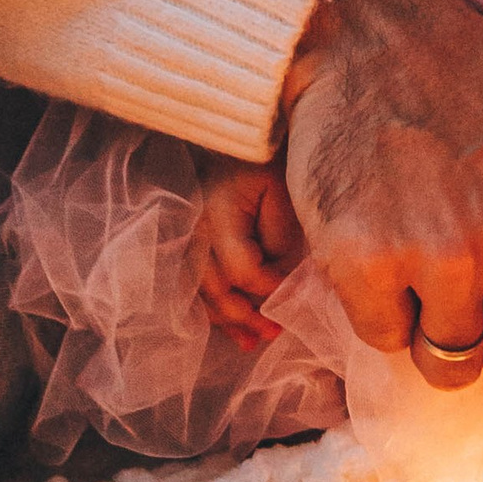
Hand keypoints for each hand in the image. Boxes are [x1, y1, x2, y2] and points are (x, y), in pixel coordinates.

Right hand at [194, 153, 304, 347]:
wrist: (250, 139)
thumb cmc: (274, 166)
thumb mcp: (285, 194)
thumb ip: (280, 238)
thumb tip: (278, 282)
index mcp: (220, 211)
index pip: (240, 266)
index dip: (267, 287)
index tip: (293, 295)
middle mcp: (197, 228)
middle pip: (214, 286)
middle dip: (245, 315)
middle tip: (274, 333)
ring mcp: (190, 237)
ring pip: (201, 291)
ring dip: (227, 320)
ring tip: (253, 342)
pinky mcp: (193, 243)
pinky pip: (196, 284)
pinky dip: (214, 309)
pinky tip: (232, 329)